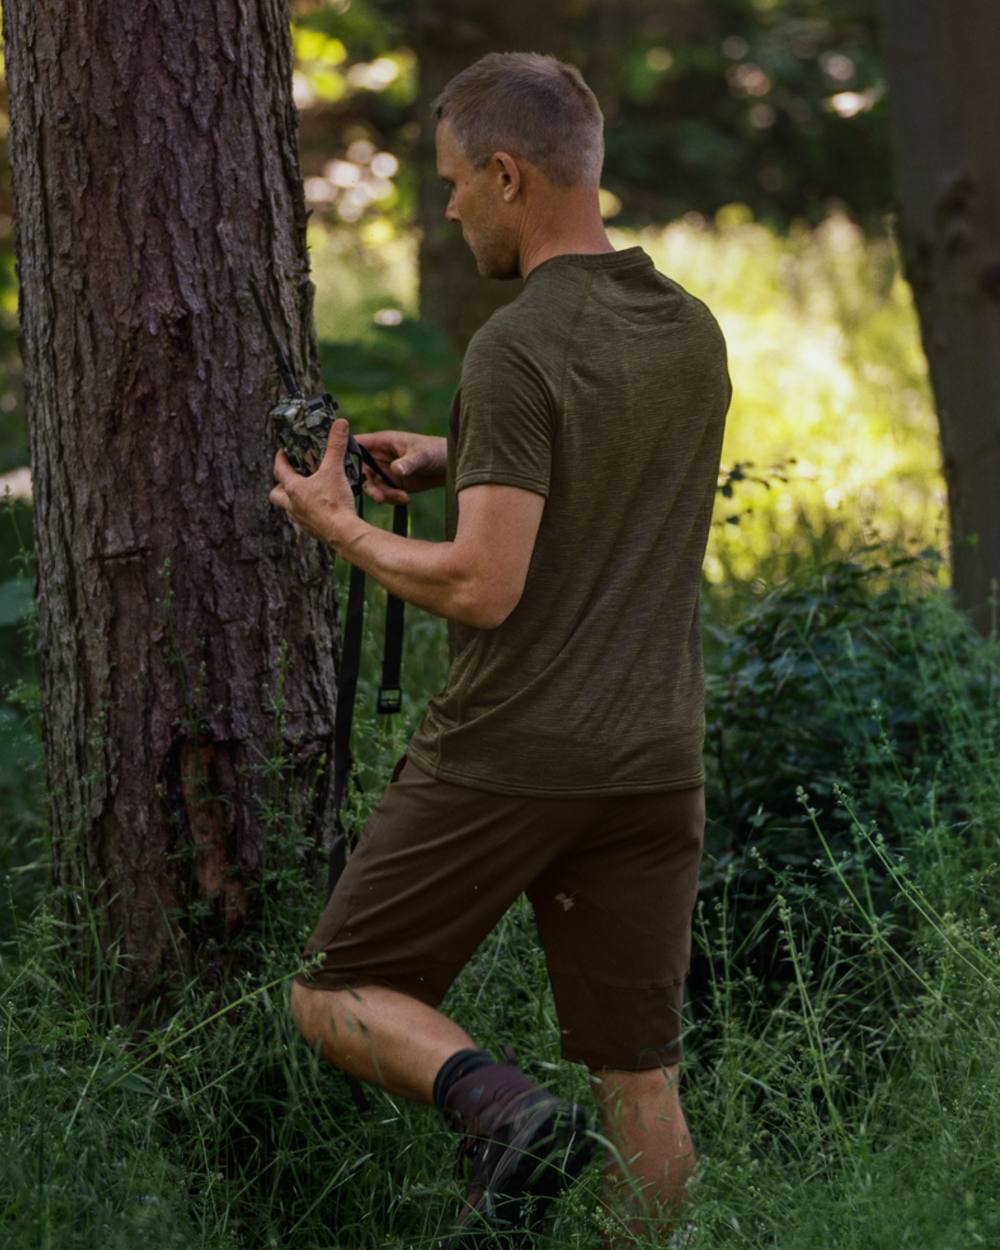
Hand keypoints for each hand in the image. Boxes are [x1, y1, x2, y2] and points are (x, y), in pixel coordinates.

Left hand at [269, 418, 357, 545]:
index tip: (283, 452)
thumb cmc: (334, 503)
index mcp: (294, 489)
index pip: (279, 470)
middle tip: (290, 477)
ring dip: (293, 499)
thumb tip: (340, 424)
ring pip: (289, 508)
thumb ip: (336, 446)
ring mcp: (301, 519)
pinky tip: (320, 508)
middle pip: (276, 494)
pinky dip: (308, 512)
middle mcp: (293, 505)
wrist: (344, 533)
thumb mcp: (335, 469)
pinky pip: (303, 519)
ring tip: (307, 492)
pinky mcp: (311, 530)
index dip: (280, 459)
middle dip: (280, 485)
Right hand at [354, 430, 446, 503]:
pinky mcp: (394, 485)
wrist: (452, 466)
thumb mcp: (422, 454)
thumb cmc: (436, 450)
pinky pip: (386, 494)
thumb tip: (394, 469)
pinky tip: (406, 499)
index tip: (345, 469)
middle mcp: (381, 457)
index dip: (347, 454)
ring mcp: (386, 472)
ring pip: (373, 486)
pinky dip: (393, 499)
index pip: (358, 444)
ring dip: (383, 494)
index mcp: (383, 442)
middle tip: (379, 496)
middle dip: (368, 484)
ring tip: (400, 497)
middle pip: (361, 471)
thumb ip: (408, 462)